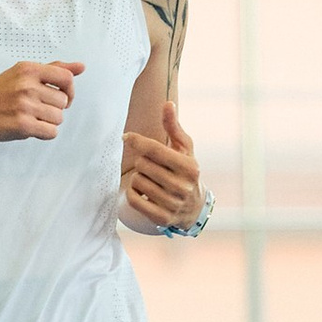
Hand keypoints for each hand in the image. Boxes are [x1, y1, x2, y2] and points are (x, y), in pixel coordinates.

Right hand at [0, 59, 81, 148]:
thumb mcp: (22, 74)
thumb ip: (53, 69)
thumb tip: (81, 66)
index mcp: (28, 69)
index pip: (67, 77)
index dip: (69, 90)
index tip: (61, 96)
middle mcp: (26, 85)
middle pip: (64, 101)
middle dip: (53, 108)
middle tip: (34, 108)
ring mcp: (24, 105)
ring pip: (59, 118)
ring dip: (48, 121)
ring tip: (30, 117)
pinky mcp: (23, 125)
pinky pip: (51, 132)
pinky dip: (44, 133)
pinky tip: (30, 127)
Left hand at [120, 100, 203, 230]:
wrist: (194, 208)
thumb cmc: (185, 172)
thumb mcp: (184, 149)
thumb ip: (173, 127)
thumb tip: (167, 104)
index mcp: (189, 167)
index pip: (154, 149)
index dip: (137, 140)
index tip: (127, 137)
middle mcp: (182, 186)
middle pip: (142, 165)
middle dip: (142, 162)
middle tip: (150, 166)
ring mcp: (172, 204)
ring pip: (136, 181)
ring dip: (138, 178)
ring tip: (150, 181)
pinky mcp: (161, 218)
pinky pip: (133, 199)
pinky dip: (132, 193)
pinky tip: (142, 192)